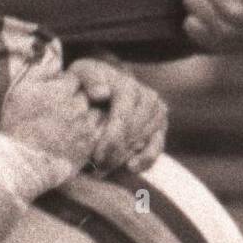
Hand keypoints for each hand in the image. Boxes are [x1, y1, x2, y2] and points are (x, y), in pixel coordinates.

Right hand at [0, 56, 103, 173]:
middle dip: (76, 100)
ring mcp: (85, 127)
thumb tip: (58, 62)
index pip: (75, 80)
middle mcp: (77, 107)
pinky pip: (98, 132)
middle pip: (86, 95)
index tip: (54, 97)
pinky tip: (73, 137)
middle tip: (59, 113)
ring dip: (85, 115)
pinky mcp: (89, 145)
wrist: (20, 162)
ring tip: (67, 126)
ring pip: (94, 112)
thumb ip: (41, 70)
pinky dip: (89, 132)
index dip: (65, 87)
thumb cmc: (16, 125)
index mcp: (62, 91)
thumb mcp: (20, 90)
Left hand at [68, 57, 166, 174]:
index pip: (124, 117)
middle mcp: (148, 97)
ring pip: (145, 141)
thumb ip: (90, 79)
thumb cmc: (88, 82)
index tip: (96, 157)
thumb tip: (102, 93)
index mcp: (128, 86)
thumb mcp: (82, 74)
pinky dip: (145, 160)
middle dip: (116, 152)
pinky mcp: (161, 125)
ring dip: (125, 157)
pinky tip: (129, 167)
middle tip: (97, 167)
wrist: (103, 82)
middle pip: (134, 132)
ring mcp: (157, 112)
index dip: (111, 139)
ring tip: (104, 169)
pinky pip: (157, 147)